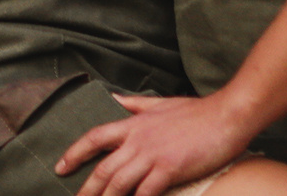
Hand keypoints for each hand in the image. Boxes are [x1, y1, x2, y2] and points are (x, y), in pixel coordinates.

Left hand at [55, 95, 251, 195]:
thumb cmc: (196, 112)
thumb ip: (134, 104)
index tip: (60, 167)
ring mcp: (152, 154)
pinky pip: (146, 191)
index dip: (74, 153)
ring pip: (119, 182)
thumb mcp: (160, 103)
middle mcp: (137, 139)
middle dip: (87, 188)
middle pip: (103, 167)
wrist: (226, 116)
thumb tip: (113, 98)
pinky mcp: (169, 168)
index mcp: (133, 123)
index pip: (94, 137)